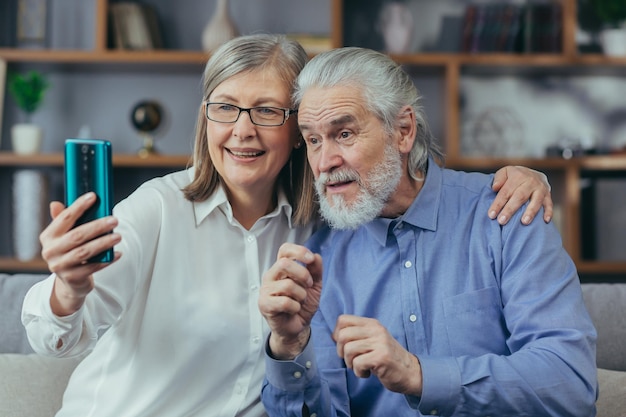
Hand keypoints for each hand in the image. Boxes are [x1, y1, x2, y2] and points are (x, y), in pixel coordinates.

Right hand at [39, 192, 120, 315]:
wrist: (70, 281)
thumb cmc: (71, 251)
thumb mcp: (64, 236)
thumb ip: (63, 220)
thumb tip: (55, 204)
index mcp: (48, 236)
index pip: (64, 218)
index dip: (78, 206)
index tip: (93, 196)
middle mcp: (50, 251)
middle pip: (77, 236)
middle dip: (97, 227)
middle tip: (115, 220)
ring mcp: (60, 266)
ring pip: (84, 252)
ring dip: (103, 243)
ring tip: (118, 236)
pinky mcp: (72, 278)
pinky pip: (92, 267)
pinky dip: (107, 260)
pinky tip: (118, 253)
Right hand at [258, 243, 322, 359]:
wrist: (297, 327)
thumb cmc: (303, 305)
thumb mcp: (315, 286)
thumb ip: (316, 270)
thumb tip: (316, 256)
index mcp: (281, 268)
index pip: (285, 249)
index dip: (299, 251)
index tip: (310, 259)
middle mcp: (271, 276)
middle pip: (284, 263)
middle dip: (303, 274)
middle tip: (309, 285)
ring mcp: (265, 290)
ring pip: (287, 285)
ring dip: (301, 295)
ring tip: (300, 301)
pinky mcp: (264, 304)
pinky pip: (285, 302)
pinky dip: (295, 307)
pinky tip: (294, 310)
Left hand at [333, 315, 422, 395]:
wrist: (410, 372)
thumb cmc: (386, 357)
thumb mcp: (373, 340)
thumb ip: (357, 335)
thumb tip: (334, 336)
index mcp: (372, 324)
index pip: (343, 319)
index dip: (337, 334)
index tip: (344, 346)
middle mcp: (376, 330)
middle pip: (342, 335)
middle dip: (341, 351)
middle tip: (350, 360)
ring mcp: (380, 342)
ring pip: (348, 350)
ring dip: (350, 363)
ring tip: (361, 366)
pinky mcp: (382, 357)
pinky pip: (358, 363)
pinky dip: (359, 372)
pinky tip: (368, 373)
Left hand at [489, 166, 552, 224]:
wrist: (533, 173)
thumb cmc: (514, 177)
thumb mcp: (505, 172)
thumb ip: (499, 179)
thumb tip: (495, 188)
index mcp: (517, 176)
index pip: (505, 191)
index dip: (498, 204)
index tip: (491, 215)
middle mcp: (530, 181)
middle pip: (519, 197)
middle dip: (510, 209)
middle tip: (502, 221)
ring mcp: (540, 188)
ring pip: (536, 201)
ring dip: (530, 212)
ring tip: (524, 222)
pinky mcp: (548, 195)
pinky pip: (549, 204)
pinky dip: (548, 212)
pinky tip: (545, 220)